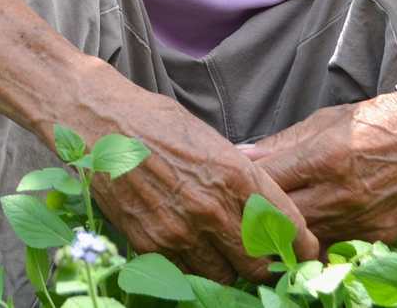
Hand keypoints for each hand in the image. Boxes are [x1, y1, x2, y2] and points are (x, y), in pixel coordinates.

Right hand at [65, 77, 320, 284]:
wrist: (94, 121)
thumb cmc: (152, 120)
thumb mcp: (210, 138)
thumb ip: (241, 174)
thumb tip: (266, 205)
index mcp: (235, 175)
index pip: (286, 227)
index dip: (299, 245)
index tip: (302, 250)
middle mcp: (212, 208)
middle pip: (259, 263)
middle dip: (266, 263)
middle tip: (263, 258)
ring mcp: (179, 230)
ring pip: (225, 276)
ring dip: (229, 268)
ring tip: (223, 254)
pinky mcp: (150, 243)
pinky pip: (186, 273)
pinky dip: (194, 267)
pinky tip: (191, 249)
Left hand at [239, 91, 396, 249]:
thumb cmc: (371, 124)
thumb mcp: (322, 123)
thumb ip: (279, 144)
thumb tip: (241, 153)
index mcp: (323, 158)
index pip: (267, 182)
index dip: (246, 186)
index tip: (232, 186)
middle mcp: (341, 193)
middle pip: (282, 218)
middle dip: (259, 216)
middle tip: (243, 213)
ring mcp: (361, 219)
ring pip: (306, 240)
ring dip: (285, 235)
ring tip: (270, 228)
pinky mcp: (378, 236)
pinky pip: (336, 249)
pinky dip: (318, 246)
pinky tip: (306, 239)